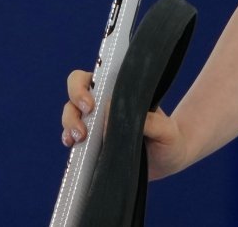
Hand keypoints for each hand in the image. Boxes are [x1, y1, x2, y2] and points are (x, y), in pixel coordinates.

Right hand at [62, 68, 190, 179]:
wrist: (169, 160)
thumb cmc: (170, 138)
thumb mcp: (166, 129)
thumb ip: (147, 122)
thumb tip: (110, 118)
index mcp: (124, 92)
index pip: (96, 77)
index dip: (83, 86)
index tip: (91, 104)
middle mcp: (107, 104)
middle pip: (76, 93)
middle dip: (74, 104)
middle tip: (83, 125)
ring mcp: (97, 122)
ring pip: (71, 114)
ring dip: (69, 124)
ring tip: (79, 138)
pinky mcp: (92, 142)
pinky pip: (72, 136)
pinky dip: (68, 139)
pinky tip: (72, 145)